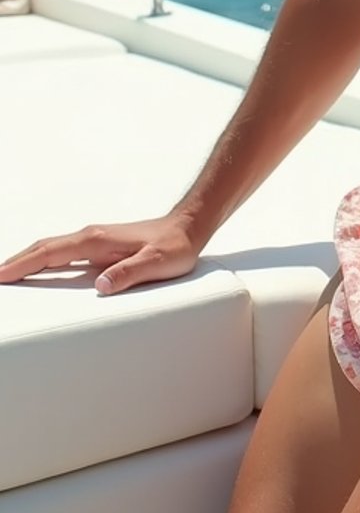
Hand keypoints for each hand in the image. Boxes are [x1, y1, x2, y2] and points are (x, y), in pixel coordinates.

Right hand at [0, 215, 202, 295]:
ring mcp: (94, 240)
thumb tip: (101, 286)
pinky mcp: (99, 245)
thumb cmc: (176, 247)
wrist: (189, 227)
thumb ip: (130, 273)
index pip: (50, 253)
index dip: (22, 264)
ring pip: (50, 248)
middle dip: (14, 262)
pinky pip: (62, 252)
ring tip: (5, 275)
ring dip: (25, 260)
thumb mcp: (158, 263)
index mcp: (97, 240)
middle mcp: (91, 237)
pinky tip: (37, 270)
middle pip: (42, 248)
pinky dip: (41, 259)